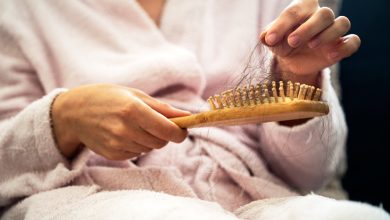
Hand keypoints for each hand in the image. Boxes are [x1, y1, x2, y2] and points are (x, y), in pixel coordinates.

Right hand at [52, 84, 189, 159]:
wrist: (73, 112)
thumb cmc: (106, 97)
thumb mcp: (134, 95)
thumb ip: (162, 108)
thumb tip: (187, 116)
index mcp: (133, 110)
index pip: (168, 131)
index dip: (180, 132)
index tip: (182, 130)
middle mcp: (126, 129)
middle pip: (162, 141)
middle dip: (164, 134)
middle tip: (154, 122)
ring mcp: (118, 144)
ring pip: (150, 148)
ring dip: (150, 139)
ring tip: (135, 125)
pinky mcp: (113, 154)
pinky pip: (137, 153)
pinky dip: (137, 145)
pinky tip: (124, 133)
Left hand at [260, 0, 360, 83]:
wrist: (291, 61)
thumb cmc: (282, 43)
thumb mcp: (272, 40)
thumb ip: (268, 36)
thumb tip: (265, 36)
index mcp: (303, 8)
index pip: (296, 10)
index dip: (282, 24)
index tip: (270, 39)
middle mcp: (321, 16)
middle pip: (325, 14)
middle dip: (307, 28)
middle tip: (292, 42)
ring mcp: (334, 30)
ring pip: (342, 23)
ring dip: (328, 34)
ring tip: (311, 46)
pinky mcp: (342, 45)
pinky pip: (353, 41)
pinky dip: (345, 47)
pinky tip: (331, 56)